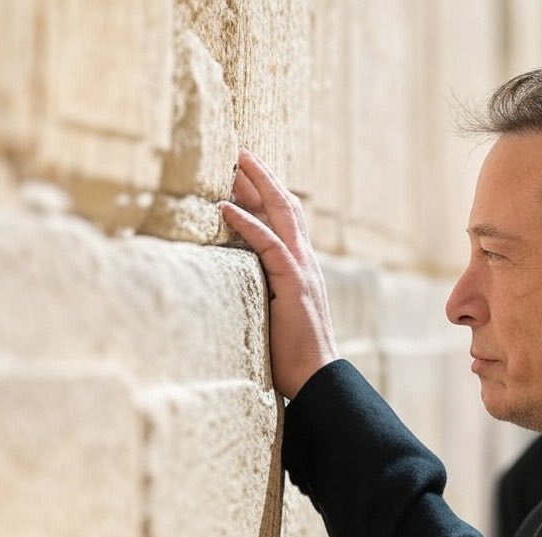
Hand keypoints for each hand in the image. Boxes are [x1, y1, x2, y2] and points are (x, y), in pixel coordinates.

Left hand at [221, 149, 339, 398]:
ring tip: (235, 164)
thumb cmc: (292, 353)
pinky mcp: (293, 284)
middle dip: (264, 178)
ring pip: (283, 216)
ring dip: (258, 187)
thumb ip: (263, 288)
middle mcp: (306, 262)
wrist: (316, 376)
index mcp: (302, 268)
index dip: (267, 194)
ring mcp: (302, 271)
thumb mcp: (274, 311)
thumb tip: (236, 275)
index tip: (244, 174)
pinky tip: (225, 207)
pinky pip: (269, 245)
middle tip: (241, 153)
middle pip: (288, 207)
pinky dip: (247, 223)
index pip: (287, 220)